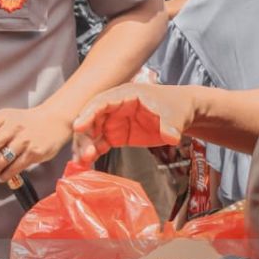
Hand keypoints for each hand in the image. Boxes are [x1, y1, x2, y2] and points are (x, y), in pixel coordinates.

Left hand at [0, 104, 72, 184]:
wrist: (53, 121)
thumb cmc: (25, 121)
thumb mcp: (8, 116)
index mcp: (4, 116)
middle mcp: (13, 127)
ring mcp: (24, 140)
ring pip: (1, 160)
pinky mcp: (34, 153)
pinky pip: (15, 168)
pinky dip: (5, 175)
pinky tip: (3, 176)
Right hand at [71, 83, 194, 165]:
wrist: (181, 115)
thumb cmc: (176, 107)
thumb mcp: (175, 115)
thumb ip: (171, 125)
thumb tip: (171, 137)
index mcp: (125, 95)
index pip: (101, 102)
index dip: (88, 114)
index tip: (77, 127)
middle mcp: (115, 107)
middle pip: (91, 119)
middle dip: (84, 136)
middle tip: (84, 154)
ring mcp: (114, 122)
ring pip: (92, 132)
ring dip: (85, 146)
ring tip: (83, 162)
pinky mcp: (117, 135)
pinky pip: (100, 143)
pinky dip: (92, 152)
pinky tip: (86, 163)